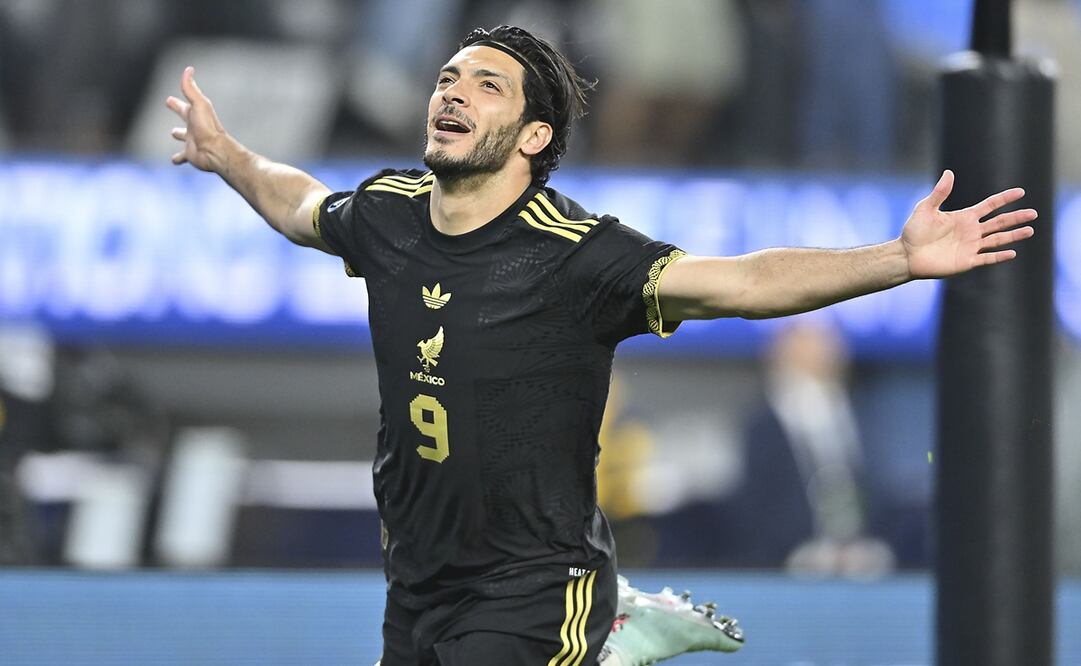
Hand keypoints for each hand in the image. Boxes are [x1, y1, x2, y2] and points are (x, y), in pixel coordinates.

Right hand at [165, 66, 227, 171]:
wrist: (216, 151)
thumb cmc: (208, 128)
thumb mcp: (199, 104)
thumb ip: (190, 88)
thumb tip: (188, 69)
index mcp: (195, 114)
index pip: (184, 103)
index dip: (177, 99)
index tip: (169, 95)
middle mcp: (194, 126)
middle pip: (185, 116)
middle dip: (178, 109)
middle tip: (169, 103)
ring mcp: (192, 140)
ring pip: (184, 136)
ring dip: (179, 134)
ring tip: (173, 133)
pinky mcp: (190, 154)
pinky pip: (182, 156)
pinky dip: (177, 158)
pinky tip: (174, 160)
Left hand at [901, 169, 1036, 278]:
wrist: (906, 255)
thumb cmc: (914, 231)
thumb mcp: (925, 209)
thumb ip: (939, 193)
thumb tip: (949, 173)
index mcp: (964, 217)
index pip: (990, 206)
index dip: (1004, 199)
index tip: (1020, 192)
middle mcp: (971, 231)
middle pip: (999, 222)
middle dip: (1016, 218)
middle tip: (1033, 213)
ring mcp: (970, 246)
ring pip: (997, 239)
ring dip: (1013, 235)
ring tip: (1030, 230)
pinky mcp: (966, 261)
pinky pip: (986, 258)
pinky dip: (999, 256)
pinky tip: (1012, 252)